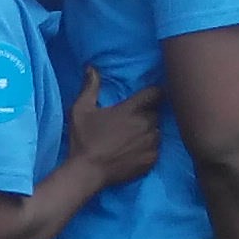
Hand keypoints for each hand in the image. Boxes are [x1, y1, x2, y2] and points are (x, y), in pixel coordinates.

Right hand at [66, 69, 166, 185]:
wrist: (88, 172)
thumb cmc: (83, 140)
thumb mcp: (80, 110)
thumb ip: (90, 87)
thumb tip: (91, 67)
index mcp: (131, 110)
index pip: (155, 93)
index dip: (153, 93)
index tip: (148, 96)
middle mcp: (146, 124)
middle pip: (157, 113)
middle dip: (148, 114)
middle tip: (135, 120)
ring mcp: (151, 143)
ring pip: (157, 131)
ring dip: (150, 131)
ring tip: (135, 137)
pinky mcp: (152, 159)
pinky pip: (156, 149)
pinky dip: (149, 148)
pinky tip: (135, 151)